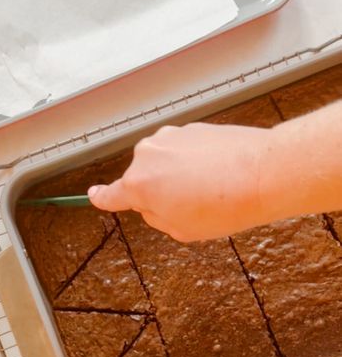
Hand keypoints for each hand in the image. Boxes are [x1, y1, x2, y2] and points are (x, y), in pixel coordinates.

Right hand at [88, 123, 272, 241]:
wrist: (262, 172)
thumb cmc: (224, 205)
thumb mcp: (181, 229)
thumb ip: (156, 217)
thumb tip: (152, 203)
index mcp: (139, 185)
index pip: (112, 194)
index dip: (103, 197)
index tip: (94, 195)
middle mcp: (148, 155)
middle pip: (144, 179)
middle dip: (160, 191)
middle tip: (190, 206)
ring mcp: (171, 137)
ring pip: (166, 162)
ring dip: (180, 175)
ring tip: (210, 189)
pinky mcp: (192, 127)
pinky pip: (186, 149)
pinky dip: (198, 161)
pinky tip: (219, 173)